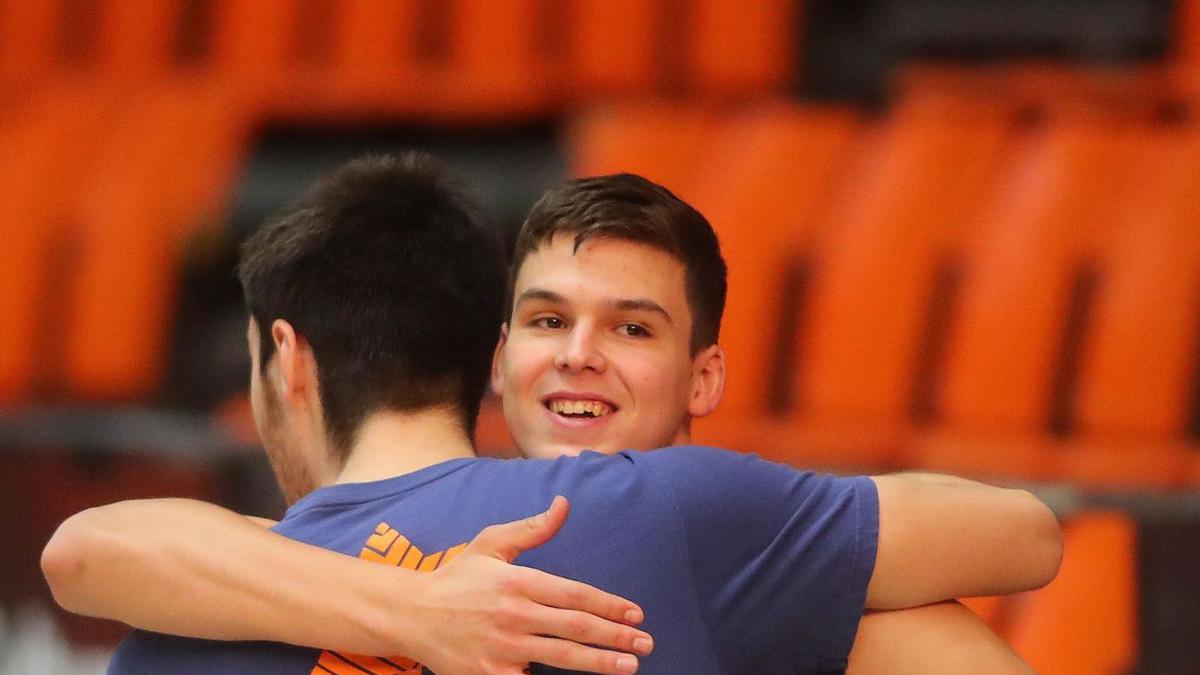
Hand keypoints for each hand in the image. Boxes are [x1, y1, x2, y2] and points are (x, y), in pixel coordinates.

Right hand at [412, 496, 652, 673]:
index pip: (575, 594)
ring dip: (599, 663)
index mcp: (516, 582)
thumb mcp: (491, 544)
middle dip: (616, 637)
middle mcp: (512, 615)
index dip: (609, 605)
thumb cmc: (456, 578)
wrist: (409, 616)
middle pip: (576, 627)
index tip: (635, 614)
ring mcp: (501, 649)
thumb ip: (532, 528)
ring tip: (628, 667)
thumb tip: (565, 504)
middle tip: (644, 644)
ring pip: (560, 657)